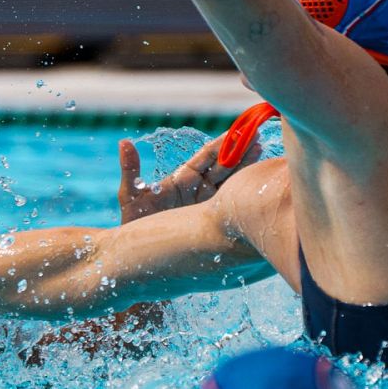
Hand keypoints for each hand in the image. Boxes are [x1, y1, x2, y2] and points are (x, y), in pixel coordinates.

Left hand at [116, 134, 259, 224]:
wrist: (139, 257)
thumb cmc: (133, 224)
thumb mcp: (131, 196)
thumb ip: (131, 170)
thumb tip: (123, 142)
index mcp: (181, 180)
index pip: (206, 158)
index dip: (222, 145)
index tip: (237, 131)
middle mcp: (198, 190)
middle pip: (224, 167)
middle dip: (241, 152)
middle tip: (259, 136)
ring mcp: (208, 206)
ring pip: (232, 184)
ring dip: (247, 169)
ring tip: (264, 153)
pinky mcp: (213, 223)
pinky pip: (232, 207)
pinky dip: (245, 195)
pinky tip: (261, 185)